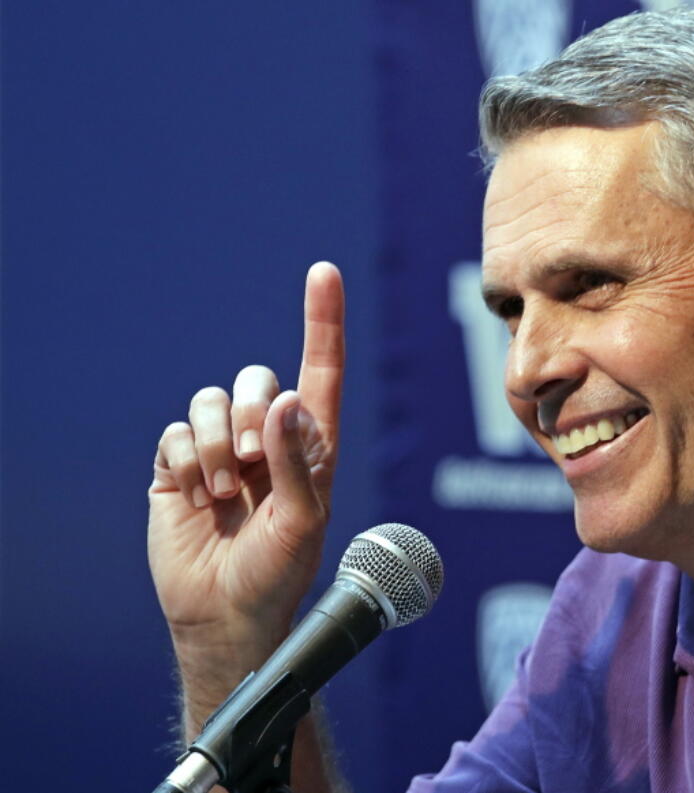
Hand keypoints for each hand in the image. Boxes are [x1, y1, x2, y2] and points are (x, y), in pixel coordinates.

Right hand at [147, 262, 344, 725]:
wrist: (225, 614)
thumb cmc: (280, 572)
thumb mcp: (304, 522)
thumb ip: (297, 461)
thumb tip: (283, 401)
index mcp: (311, 443)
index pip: (321, 370)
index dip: (322, 321)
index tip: (324, 272)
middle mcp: (268, 437)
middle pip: (255, 379)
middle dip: (250, 418)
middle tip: (253, 467)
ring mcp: (223, 449)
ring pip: (211, 400)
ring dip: (216, 445)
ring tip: (226, 494)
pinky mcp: (180, 466)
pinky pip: (176, 433)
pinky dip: (187, 463)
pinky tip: (199, 499)